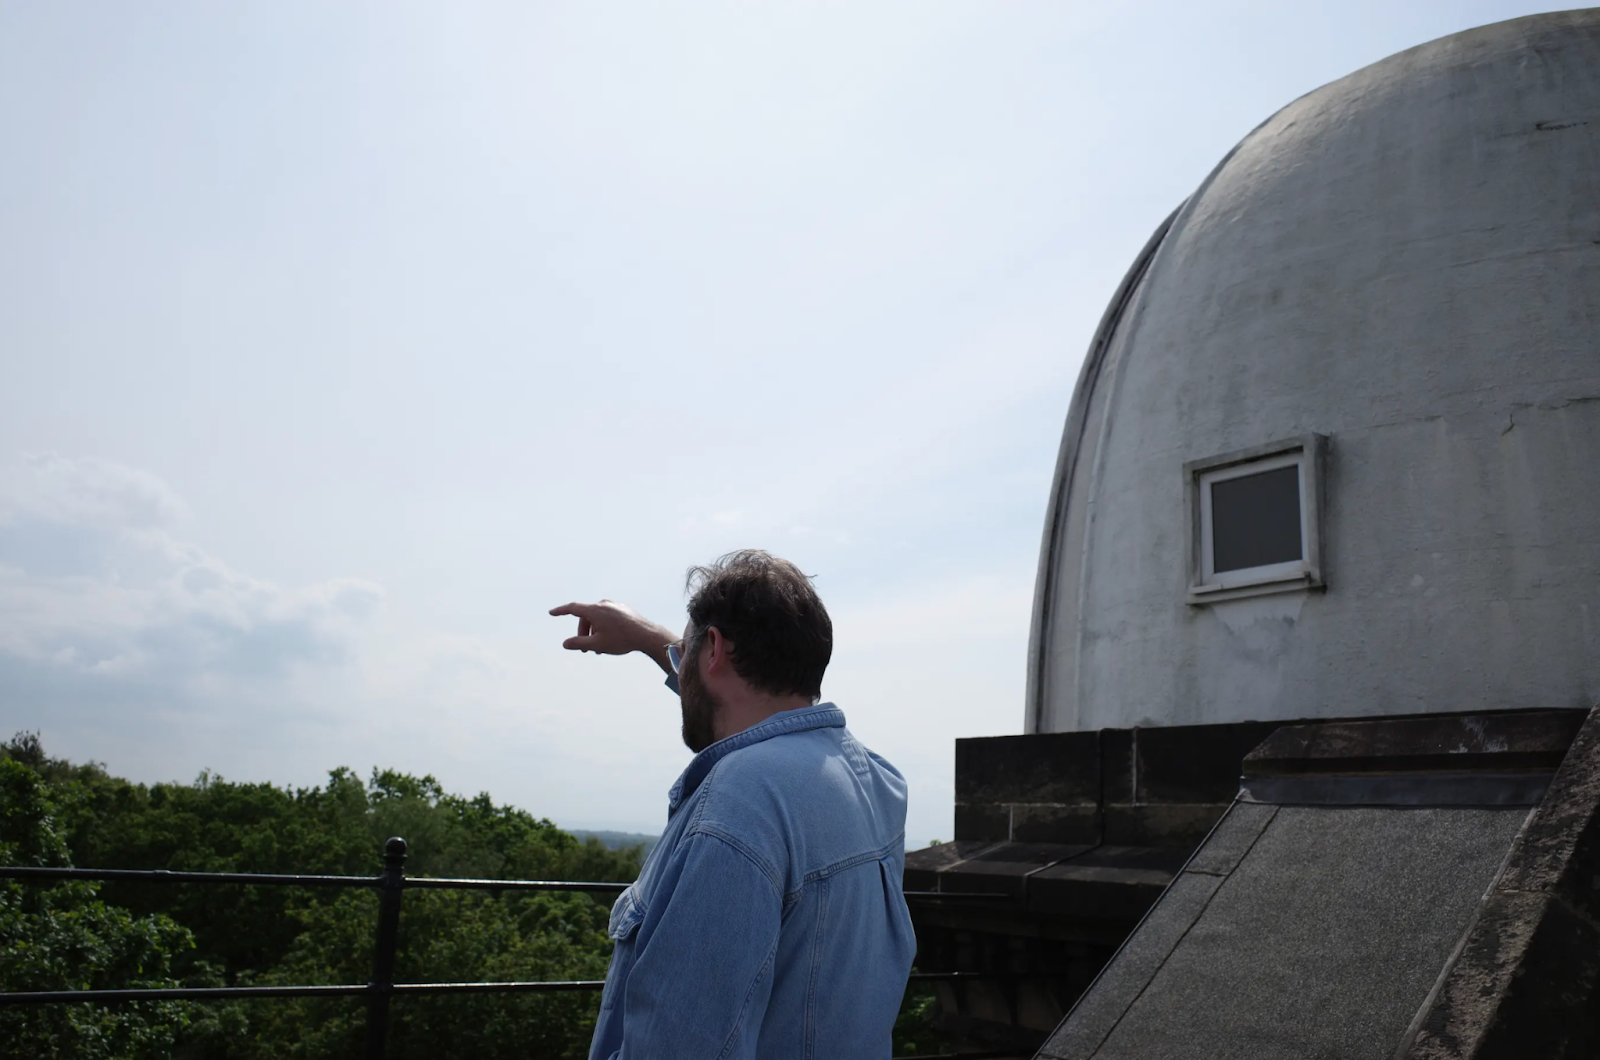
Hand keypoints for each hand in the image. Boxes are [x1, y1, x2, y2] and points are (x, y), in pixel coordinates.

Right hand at [548, 599, 677, 671]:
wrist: (647, 636)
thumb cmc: (622, 640)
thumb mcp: (597, 644)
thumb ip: (578, 644)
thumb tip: (565, 644)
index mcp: (595, 610)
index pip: (573, 608)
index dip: (560, 611)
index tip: (552, 612)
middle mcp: (604, 604)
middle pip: (586, 617)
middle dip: (583, 633)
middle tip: (584, 650)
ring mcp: (614, 605)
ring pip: (597, 618)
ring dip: (593, 632)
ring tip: (599, 649)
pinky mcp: (623, 609)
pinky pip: (607, 617)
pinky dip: (603, 628)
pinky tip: (609, 641)